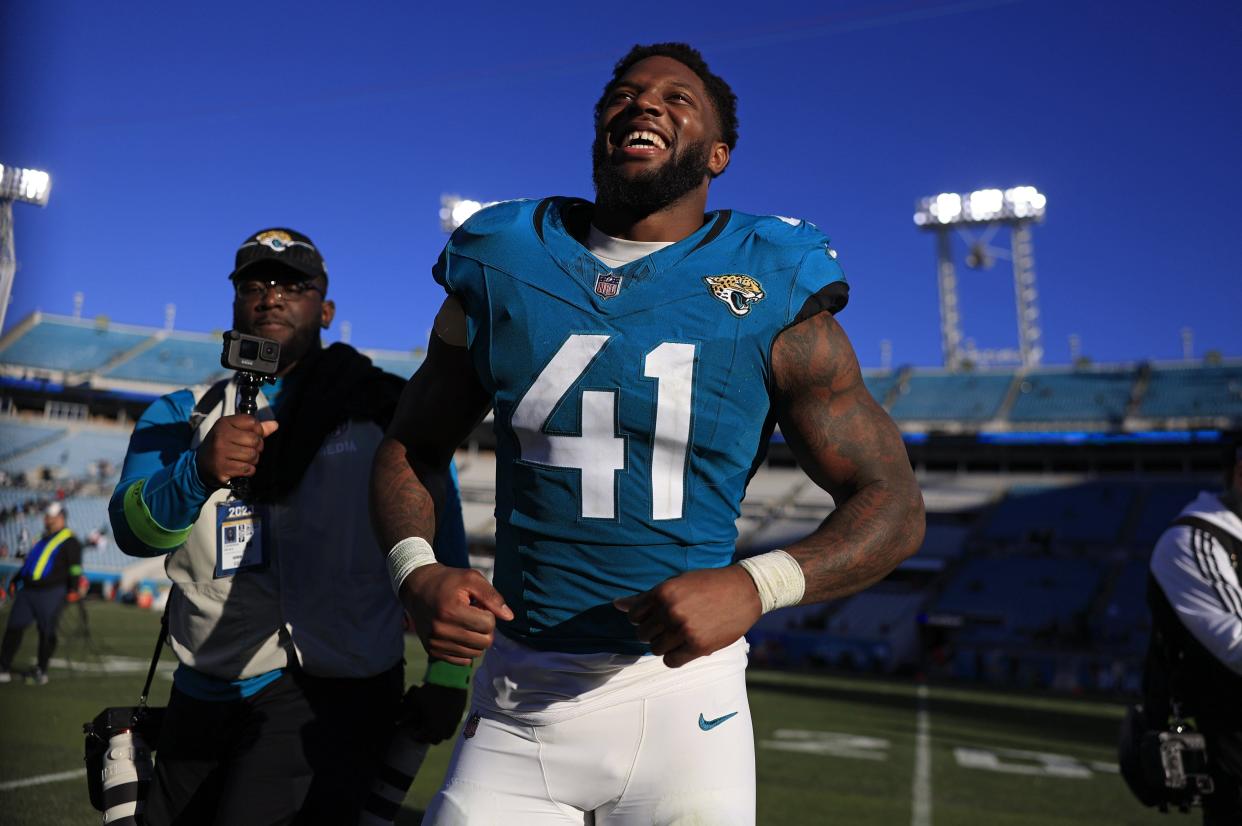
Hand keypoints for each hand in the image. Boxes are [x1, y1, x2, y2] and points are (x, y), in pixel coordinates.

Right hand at [195, 415, 278, 487]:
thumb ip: (255, 428)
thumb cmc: (222, 446)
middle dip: (257, 447)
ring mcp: (220, 453)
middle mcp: (220, 436)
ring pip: (253, 455)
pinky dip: (249, 470)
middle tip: (249, 450)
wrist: (202, 466)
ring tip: (244, 459)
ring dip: (253, 460)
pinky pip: (247, 469)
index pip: (252, 422)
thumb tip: (275, 424)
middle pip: (255, 440)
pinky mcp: (222, 469)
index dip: (258, 430)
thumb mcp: (234, 432)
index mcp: (224, 423)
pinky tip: (241, 468)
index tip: (252, 436)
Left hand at [395, 682, 468, 743]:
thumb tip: (396, 722)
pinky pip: (452, 726)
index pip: (422, 739)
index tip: (413, 730)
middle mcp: (444, 730)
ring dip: (439, 732)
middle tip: (423, 729)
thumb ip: (404, 712)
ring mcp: (453, 724)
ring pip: (445, 735)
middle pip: (434, 740)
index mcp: (431, 729)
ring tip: (434, 725)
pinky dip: (447, 725)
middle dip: (428, 736)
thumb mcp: (413, 701)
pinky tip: (442, 716)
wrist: (450, 680)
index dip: (415, 735)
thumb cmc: (430, 692)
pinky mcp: (459, 717)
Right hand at [400, 563, 513, 665]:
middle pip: (484, 642)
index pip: (488, 624)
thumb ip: (492, 597)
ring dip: (477, 639)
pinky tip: (459, 633)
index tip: (478, 604)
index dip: (488, 613)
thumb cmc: (448, 581)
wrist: (418, 589)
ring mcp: (435, 643)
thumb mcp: (471, 579)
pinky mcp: (432, 651)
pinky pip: (462, 660)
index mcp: (451, 610)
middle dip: (485, 628)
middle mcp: (440, 630)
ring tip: (466, 622)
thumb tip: (509, 617)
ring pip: (475, 653)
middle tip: (474, 614)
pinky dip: (466, 649)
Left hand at [614, 566, 761, 667]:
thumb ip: (646, 597)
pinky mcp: (698, 646)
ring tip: (678, 635)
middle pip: (642, 634)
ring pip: (655, 649)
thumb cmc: (707, 584)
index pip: (633, 616)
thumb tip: (616, 604)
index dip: (643, 618)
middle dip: (652, 632)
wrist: (744, 591)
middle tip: (669, 626)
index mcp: (663, 592)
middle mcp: (671, 611)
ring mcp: (684, 630)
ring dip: (664, 645)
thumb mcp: (676, 583)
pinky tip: (684, 646)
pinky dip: (674, 657)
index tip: (655, 616)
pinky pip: (671, 662)